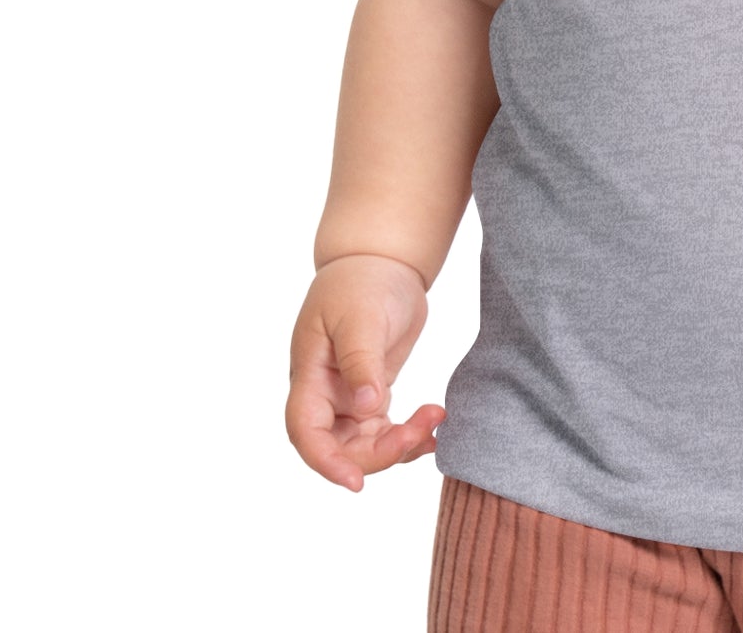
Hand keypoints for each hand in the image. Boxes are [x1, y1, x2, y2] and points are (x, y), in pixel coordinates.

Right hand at [287, 252, 447, 491]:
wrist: (381, 261)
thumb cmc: (362, 281)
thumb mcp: (361, 316)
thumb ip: (362, 362)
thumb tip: (367, 407)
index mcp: (311, 374)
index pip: (306, 431)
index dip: (326, 462)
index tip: (355, 482)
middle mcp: (325, 393)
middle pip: (338, 447)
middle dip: (377, 454)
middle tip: (417, 434)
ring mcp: (348, 396)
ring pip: (365, 444)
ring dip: (399, 445)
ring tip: (435, 418)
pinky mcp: (372, 393)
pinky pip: (385, 429)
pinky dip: (408, 434)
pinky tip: (434, 424)